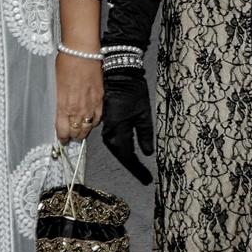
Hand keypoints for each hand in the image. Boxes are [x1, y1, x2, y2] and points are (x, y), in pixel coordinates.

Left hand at [56, 54, 103, 143]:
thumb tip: (59, 109)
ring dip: (83, 131)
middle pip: (76, 132)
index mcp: (63, 106)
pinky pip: (98, 117)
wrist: (81, 52)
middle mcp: (77, 109)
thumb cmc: (66, 63)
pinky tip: (91, 121)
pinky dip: (94, 121)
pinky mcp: (100, 99)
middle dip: (72, 135)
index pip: (63, 131)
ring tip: (80, 131)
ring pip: (88, 127)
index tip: (62, 138)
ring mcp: (90, 105)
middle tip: (71, 136)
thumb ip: (58, 100)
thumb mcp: (55, 85)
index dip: (62, 137)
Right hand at [101, 68, 154, 183]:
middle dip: (131, 165)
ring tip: (136, 166)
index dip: (137, 169)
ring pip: (114, 147)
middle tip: (143, 175)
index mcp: (119, 129)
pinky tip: (126, 150)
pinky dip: (119, 147)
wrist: (118, 72)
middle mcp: (109, 130)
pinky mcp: (105, 121)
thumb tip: (147, 152)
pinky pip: (111, 139)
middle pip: (119, 154)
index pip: (127, 155)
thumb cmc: (133, 90)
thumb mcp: (144, 112)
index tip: (147, 179)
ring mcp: (105, 125)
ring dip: (124, 157)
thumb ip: (145, 134)